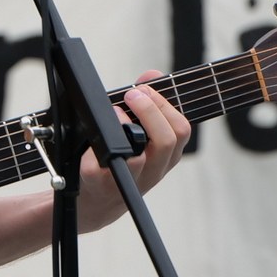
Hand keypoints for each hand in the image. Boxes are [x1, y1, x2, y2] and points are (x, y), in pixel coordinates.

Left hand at [74, 77, 192, 231]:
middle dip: (149, 110)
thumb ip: (146, 102)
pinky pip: (103, 165)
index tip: (145, 89)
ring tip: (114, 111)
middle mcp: (153, 171)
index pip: (181, 130)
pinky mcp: (102, 185)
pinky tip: (96, 133)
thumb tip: (153, 74)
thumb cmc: (119, 159)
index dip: (165, 105)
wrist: (95, 201)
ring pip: (138, 159)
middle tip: (132, 94)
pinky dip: (99, 144)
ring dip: (125, 127)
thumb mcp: (139, 133)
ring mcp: (129, 182)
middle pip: (166, 141)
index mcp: (166, 157)